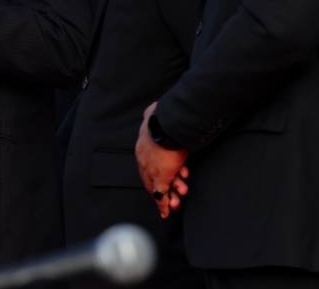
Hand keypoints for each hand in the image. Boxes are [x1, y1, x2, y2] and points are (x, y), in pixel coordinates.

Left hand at [136, 102, 189, 218]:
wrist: (169, 124)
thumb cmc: (167, 118)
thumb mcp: (156, 116)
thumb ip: (153, 115)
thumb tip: (152, 107)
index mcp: (143, 145)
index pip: (145, 164)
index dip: (151, 174)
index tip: (160, 181)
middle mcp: (144, 158)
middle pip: (149, 179)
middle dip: (160, 189)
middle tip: (169, 198)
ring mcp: (151, 168)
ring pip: (157, 187)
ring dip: (167, 197)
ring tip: (176, 202)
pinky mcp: (160, 177)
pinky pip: (160, 194)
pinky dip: (163, 205)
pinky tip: (166, 212)